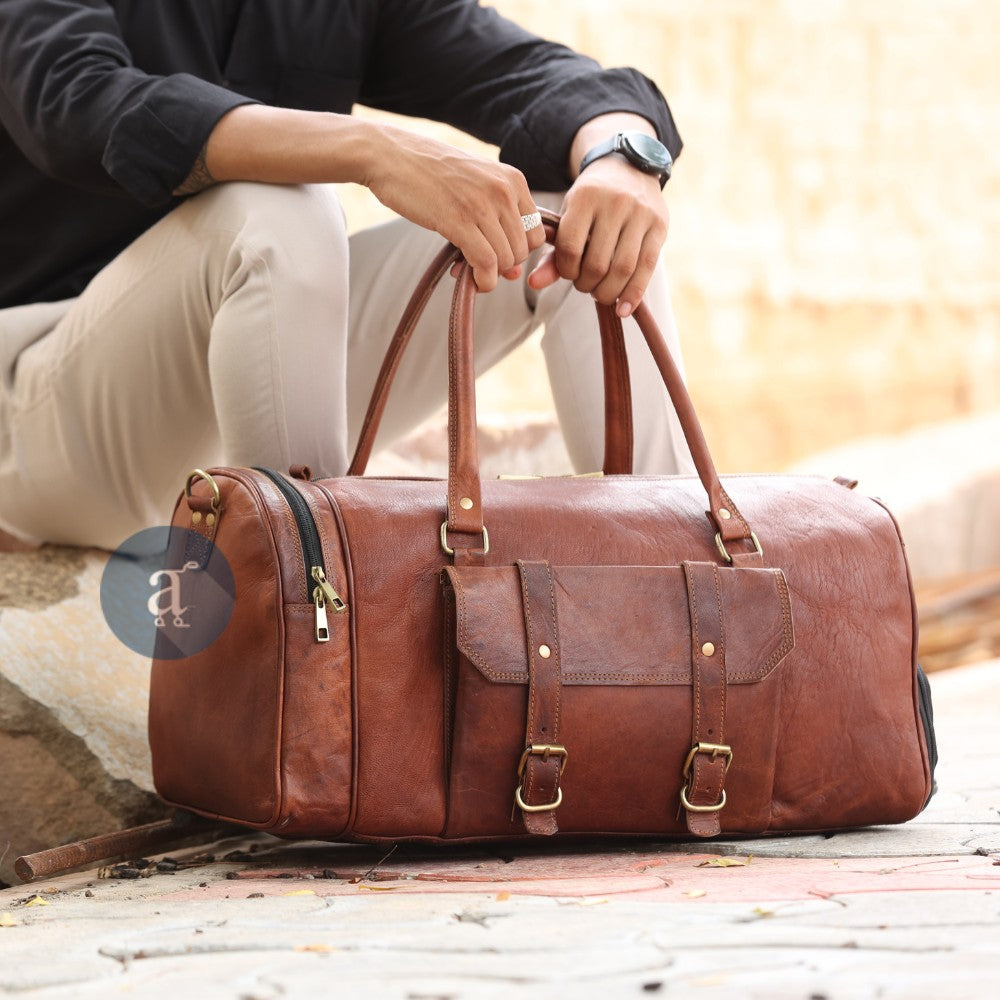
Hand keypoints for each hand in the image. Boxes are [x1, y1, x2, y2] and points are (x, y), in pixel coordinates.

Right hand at [364, 125, 546, 291]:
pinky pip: (485, 263)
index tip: (494, 254)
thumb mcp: (474, 187)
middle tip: (475, 265)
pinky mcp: (459, 220)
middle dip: (501, 266)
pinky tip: (468, 280)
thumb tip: (515, 273)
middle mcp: (504, 190)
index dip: (517, 252)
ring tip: (466, 270)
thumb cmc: (430, 174)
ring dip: (488, 275)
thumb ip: (497, 224)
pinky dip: (481, 280)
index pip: (536, 233)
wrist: (391, 156)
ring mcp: (483, 205)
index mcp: (513, 179)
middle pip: (521, 251)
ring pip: (505, 260)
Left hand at [528, 155, 668, 317]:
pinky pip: (646, 268)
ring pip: (622, 268)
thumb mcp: (568, 217)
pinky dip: (633, 294)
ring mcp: (640, 214)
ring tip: (601, 293)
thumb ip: (553, 252)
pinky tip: (623, 309)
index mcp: (585, 197)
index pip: (570, 247)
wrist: (628, 168)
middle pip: (597, 263)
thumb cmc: (591, 202)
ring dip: (607, 292)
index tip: (569, 273)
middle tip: (585, 285)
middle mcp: (615, 202)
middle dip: (587, 284)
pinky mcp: (659, 226)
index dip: (566, 270)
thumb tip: (533, 284)